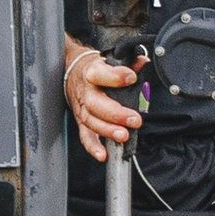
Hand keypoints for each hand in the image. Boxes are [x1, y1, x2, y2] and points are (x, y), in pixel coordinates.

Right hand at [62, 41, 144, 161]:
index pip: (101, 74)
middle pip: (96, 104)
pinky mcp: (81, 121)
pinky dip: (93, 147)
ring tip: (123, 136)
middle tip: (134, 120)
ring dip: (107, 131)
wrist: (71, 71)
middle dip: (116, 114)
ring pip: (91, 121)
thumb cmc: (94, 68)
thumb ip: (128, 63)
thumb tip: (143, 61)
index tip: (131, 78)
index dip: (116, 76)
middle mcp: (85, 91)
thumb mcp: (109, 60)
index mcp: (92, 72)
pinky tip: (103, 154)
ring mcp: (82, 108)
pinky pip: (85, 136)